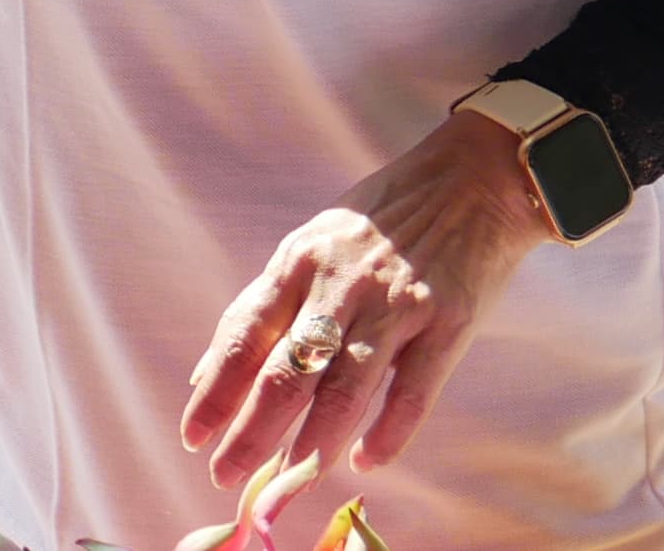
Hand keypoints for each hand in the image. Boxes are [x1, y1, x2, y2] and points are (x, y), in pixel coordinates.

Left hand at [181, 109, 559, 489]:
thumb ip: (264, 307)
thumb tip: (207, 372)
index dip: (215, 391)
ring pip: (347, 387)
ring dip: (314, 442)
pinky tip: (367, 461)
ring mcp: (395, 305)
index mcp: (297, 263)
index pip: (243, 336)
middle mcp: (340, 284)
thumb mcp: (309, 246)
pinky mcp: (448, 323)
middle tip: (226, 477)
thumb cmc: (378, 221)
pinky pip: (414, 391)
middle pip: (287, 370)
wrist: (471, 182)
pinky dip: (390, 432)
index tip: (192, 437)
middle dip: (251, 431)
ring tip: (291, 481)